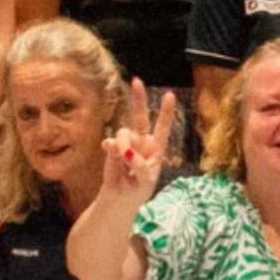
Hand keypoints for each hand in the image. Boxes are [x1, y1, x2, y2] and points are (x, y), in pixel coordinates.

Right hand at [102, 78, 178, 202]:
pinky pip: (111, 142)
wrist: (120, 199)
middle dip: (138, 99)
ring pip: (124, 133)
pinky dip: (111, 147)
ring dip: (123, 145)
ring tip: (123, 160)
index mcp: (156, 149)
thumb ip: (138, 165)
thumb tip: (124, 150)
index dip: (166, 112)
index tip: (169, 94)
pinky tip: (110, 151)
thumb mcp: (145, 181)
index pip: (163, 128)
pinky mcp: (112, 149)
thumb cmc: (138, 190)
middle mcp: (142, 142)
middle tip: (136, 81)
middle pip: (140, 117)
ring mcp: (126, 144)